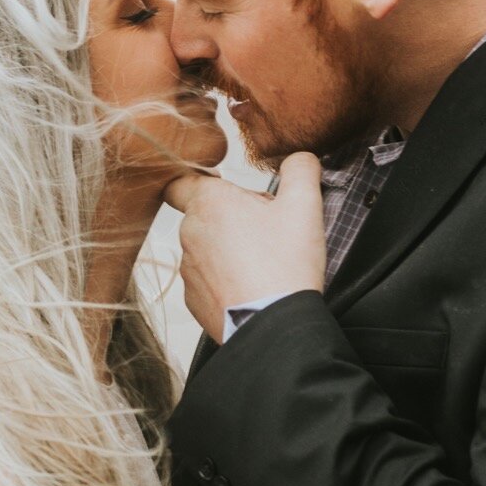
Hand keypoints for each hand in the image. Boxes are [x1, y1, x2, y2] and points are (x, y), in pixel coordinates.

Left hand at [162, 151, 326, 339]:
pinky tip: (254, 286)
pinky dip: (227, 280)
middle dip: (232, 217)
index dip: (200, 179)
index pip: (181, 180)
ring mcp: (189, 270)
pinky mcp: (194, 300)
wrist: (274, 327)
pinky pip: (209, 280)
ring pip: (207, 248)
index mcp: (209, 203)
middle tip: (267, 230)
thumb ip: (301, 169)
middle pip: (205, 214)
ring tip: (264, 263)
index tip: (224, 185)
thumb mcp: (304, 206)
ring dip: (229, 250)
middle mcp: (189, 233)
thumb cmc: (285, 265)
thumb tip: (299, 158)